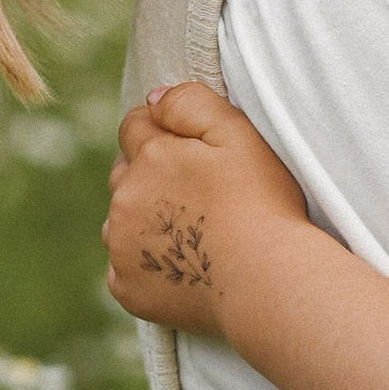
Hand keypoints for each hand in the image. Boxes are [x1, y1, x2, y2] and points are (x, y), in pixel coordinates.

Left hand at [103, 81, 307, 332]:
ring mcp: (122, 247)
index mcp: (149, 156)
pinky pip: (123, 269)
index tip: (189, 152)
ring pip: (119, 223)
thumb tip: (153, 99)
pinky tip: (179, 268)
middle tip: (195, 196)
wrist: (269, 281)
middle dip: (148, 176)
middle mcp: (125, 199)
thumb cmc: (262, 205)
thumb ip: (191, 103)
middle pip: (124, 175)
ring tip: (188, 234)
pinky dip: (142, 267)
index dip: (161, 133)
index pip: (135, 126)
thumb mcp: (237, 134)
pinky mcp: (129, 289)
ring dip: (142, 222)